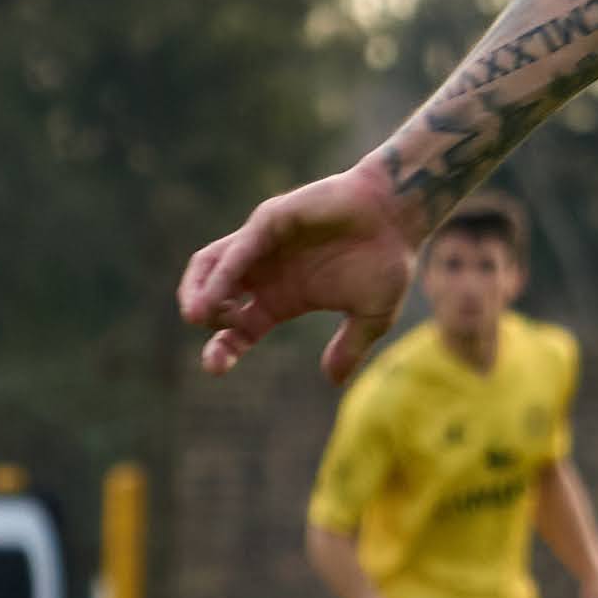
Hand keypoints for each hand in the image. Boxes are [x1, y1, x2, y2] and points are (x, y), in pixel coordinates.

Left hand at [180, 156, 415, 379]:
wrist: (401, 215)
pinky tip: (214, 297)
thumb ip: (350, 347)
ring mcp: (263, 246)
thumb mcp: (372, 316)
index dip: (224, 348)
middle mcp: (266, 273)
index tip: (215, 367)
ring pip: (210, 268)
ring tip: (197, 317)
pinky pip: (236, 250)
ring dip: (197, 294)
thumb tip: (334, 381)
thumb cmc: (389, 260)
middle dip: (206, 324)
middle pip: (215, 301)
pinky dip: (221, 274)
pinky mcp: (268, 222)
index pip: (239, 328)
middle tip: (215, 352)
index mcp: (284, 298)